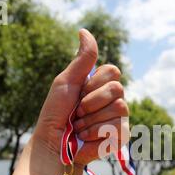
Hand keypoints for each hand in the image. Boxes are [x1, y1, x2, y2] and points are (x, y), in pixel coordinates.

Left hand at [32, 29, 128, 169]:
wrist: (53, 144)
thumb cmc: (56, 113)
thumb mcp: (66, 81)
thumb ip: (82, 59)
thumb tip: (84, 31)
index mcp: (102, 86)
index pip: (113, 72)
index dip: (94, 83)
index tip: (79, 93)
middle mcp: (114, 101)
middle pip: (118, 90)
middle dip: (91, 102)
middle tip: (78, 112)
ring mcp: (119, 119)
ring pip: (120, 108)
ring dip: (92, 119)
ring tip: (80, 127)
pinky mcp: (120, 137)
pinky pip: (118, 127)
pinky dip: (97, 133)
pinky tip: (87, 138)